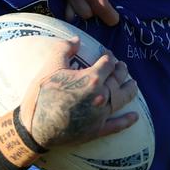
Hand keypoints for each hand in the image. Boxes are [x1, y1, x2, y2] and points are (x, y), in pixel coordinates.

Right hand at [19, 38, 137, 148]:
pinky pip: (117, 125)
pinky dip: (127, 121)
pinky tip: (135, 117)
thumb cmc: (41, 95)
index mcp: (91, 79)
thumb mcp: (50, 67)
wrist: (35, 127)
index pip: (108, 63)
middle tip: (122, 66)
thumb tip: (76, 39)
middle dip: (121, 70)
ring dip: (130, 90)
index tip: (108, 54)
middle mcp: (101, 96)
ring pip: (123, 99)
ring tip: (133, 84)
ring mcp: (101, 114)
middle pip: (118, 79)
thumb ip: (64, 49)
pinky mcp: (97, 130)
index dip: (109, 56)